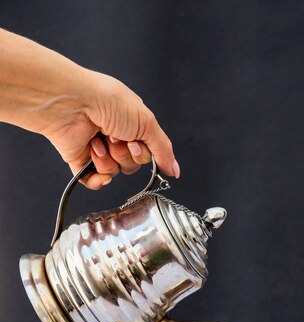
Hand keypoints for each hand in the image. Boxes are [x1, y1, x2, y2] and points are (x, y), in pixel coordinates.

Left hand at [46, 71, 179, 189]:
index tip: (135, 140)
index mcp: (132, 124)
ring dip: (108, 158)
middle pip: (131, 165)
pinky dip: (95, 176)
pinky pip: (93, 182)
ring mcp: (98, 149)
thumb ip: (163, 149)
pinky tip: (92, 156)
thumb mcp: (146, 122)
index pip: (147, 154)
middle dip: (125, 154)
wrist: (72, 103)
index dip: (142, 152)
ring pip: (113, 172)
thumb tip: (174, 170)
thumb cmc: (106, 101)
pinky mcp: (80, 160)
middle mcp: (115, 136)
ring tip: (98, 140)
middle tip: (114, 136)